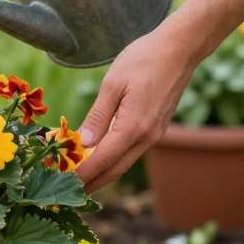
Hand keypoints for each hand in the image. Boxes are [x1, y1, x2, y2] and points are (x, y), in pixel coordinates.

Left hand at [75, 25, 197, 193]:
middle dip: (92, 183)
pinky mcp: (156, 128)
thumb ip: (98, 116)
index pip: (102, 161)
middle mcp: (146, 137)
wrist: (179, 50)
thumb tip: (83, 143)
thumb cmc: (143, 60)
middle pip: (115, 169)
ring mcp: (154, 134)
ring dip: (103, 173)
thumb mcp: (112, 84)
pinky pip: (132, 151)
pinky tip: (101, 157)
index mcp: (133, 128)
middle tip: (69, 193)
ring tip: (82, 180)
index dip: (82, 175)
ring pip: (125, 162)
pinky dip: (115, 160)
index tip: (64, 185)